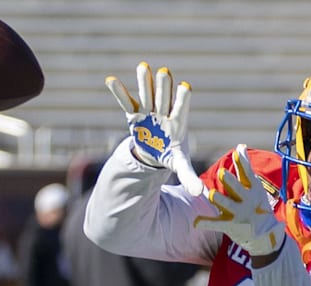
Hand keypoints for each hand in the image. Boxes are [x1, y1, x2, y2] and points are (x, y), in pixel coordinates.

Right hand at [105, 62, 203, 195]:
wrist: (156, 149)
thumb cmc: (171, 153)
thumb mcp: (180, 165)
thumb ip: (189, 177)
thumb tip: (200, 194)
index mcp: (177, 123)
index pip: (181, 108)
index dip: (183, 99)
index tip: (185, 86)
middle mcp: (164, 113)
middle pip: (164, 98)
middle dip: (163, 86)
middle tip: (164, 71)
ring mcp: (149, 112)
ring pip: (147, 94)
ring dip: (144, 82)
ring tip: (143, 66)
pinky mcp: (135, 114)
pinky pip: (126, 101)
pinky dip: (118, 92)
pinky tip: (110, 80)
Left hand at [193, 144, 284, 256]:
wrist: (266, 235)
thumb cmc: (257, 205)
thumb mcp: (255, 186)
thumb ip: (245, 168)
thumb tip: (241, 146)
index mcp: (253, 189)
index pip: (248, 174)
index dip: (243, 163)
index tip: (238, 150)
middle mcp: (247, 200)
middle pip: (237, 189)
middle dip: (230, 182)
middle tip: (222, 172)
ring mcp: (239, 214)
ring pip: (227, 205)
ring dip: (219, 200)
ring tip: (211, 193)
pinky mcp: (231, 226)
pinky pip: (217, 223)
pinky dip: (206, 223)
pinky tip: (196, 222)